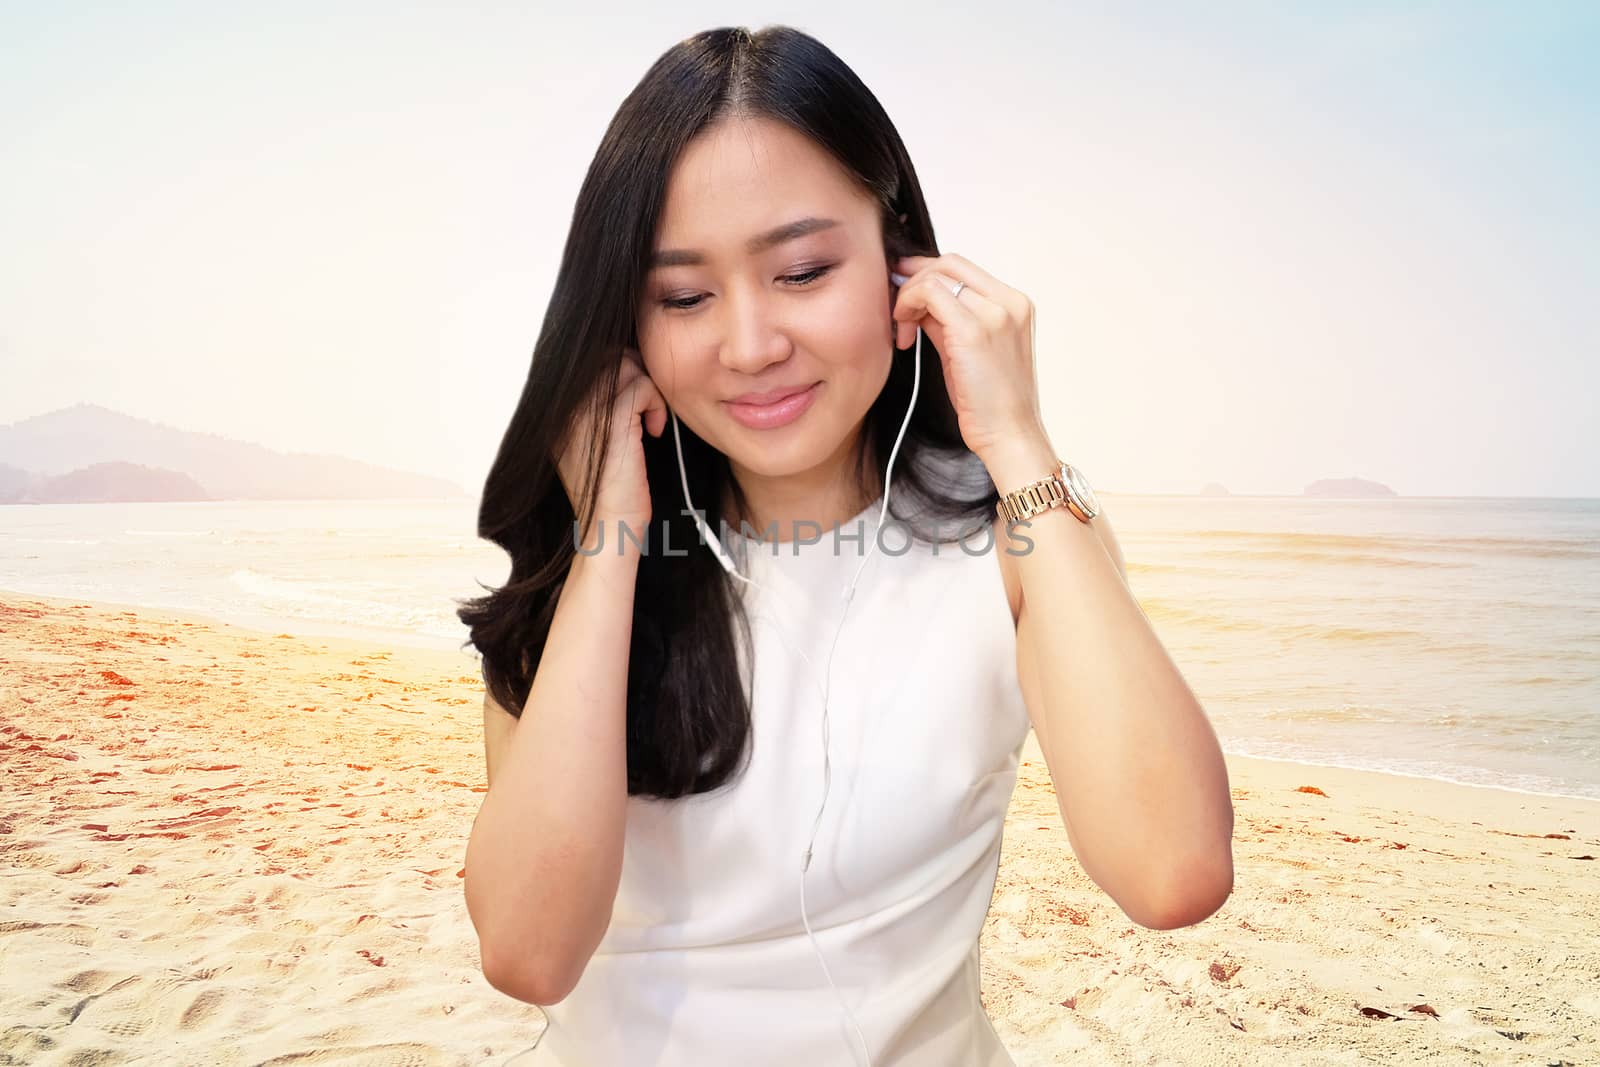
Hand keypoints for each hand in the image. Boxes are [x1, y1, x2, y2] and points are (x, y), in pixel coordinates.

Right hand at [553, 347, 667, 535]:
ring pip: (625, 366)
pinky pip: (642, 386)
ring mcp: (585, 411)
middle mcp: (564, 407)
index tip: (636, 400)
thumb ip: (595, 410)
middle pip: (606, 357)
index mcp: (556, 412)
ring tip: (650, 420)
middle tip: (647, 404)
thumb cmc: (611, 490)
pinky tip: (654, 430)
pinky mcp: (611, 421)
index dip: (620, 371)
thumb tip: (622, 375)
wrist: (612, 525)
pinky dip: (656, 403)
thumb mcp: (595, 444)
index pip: (588, 364)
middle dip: (635, 373)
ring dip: (648, 388)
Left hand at [890, 253, 1048, 464]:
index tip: (903, 287)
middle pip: (949, 263)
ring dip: (908, 297)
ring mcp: (995, 312)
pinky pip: (929, 293)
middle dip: (914, 279)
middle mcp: (1009, 301)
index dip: (927, 272)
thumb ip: (949, 321)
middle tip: (896, 306)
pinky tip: (905, 336)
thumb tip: (919, 303)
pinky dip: (908, 306)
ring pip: (936, 275)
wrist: (1009, 435)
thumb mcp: (969, 351)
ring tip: (903, 330)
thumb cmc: (989, 402)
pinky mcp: (974, 329)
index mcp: (1015, 304)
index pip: (963, 267)